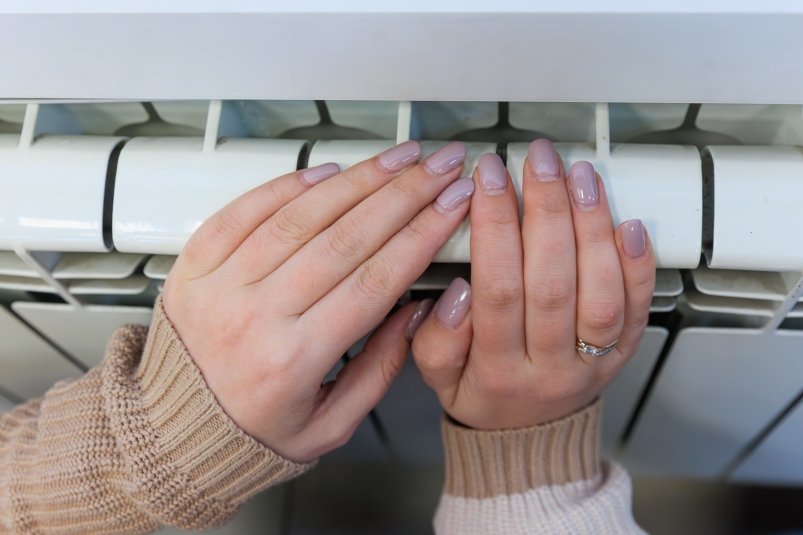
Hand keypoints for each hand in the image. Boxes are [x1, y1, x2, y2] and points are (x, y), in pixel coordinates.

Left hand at [163, 140, 473, 460]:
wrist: (168, 433)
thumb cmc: (249, 432)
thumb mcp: (328, 426)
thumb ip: (379, 370)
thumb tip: (416, 311)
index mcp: (293, 360)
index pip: (374, 281)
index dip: (421, 234)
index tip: (452, 204)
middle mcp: (255, 315)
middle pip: (345, 238)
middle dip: (403, 194)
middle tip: (439, 166)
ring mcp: (220, 284)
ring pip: (300, 216)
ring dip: (357, 180)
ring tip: (398, 158)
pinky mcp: (194, 264)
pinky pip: (244, 210)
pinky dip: (289, 184)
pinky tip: (328, 170)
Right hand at [411, 140, 655, 428]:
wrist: (528, 437)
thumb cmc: (483, 393)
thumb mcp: (437, 379)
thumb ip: (437, 339)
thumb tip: (458, 290)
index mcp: (498, 369)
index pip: (498, 289)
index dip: (495, 226)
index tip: (488, 177)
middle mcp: (550, 365)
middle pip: (552, 282)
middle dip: (545, 210)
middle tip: (538, 160)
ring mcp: (592, 360)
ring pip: (600, 291)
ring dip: (592, 226)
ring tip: (580, 176)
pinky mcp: (623, 352)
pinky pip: (638, 308)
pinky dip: (638, 264)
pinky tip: (629, 223)